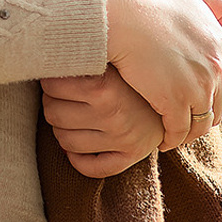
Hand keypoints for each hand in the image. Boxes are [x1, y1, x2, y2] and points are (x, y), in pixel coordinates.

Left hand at [41, 67, 163, 176]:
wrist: (175, 90)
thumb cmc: (131, 70)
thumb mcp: (107, 58)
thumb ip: (80, 58)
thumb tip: (46, 54)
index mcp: (103, 86)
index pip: (51, 86)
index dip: (49, 81)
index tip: (55, 78)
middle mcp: (113, 114)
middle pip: (54, 114)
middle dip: (52, 104)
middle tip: (61, 97)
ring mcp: (123, 138)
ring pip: (66, 141)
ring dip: (61, 130)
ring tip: (69, 117)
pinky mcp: (131, 156)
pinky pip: (93, 168)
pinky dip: (78, 159)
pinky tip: (77, 146)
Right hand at [99, 0, 221, 151]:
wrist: (117, 15)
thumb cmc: (148, 1)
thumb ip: (220, 6)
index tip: (205, 106)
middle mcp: (217, 69)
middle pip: (218, 108)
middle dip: (205, 118)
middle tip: (187, 123)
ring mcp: (197, 87)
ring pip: (200, 124)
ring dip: (189, 133)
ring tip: (174, 134)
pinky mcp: (173, 101)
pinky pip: (179, 131)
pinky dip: (172, 138)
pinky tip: (161, 138)